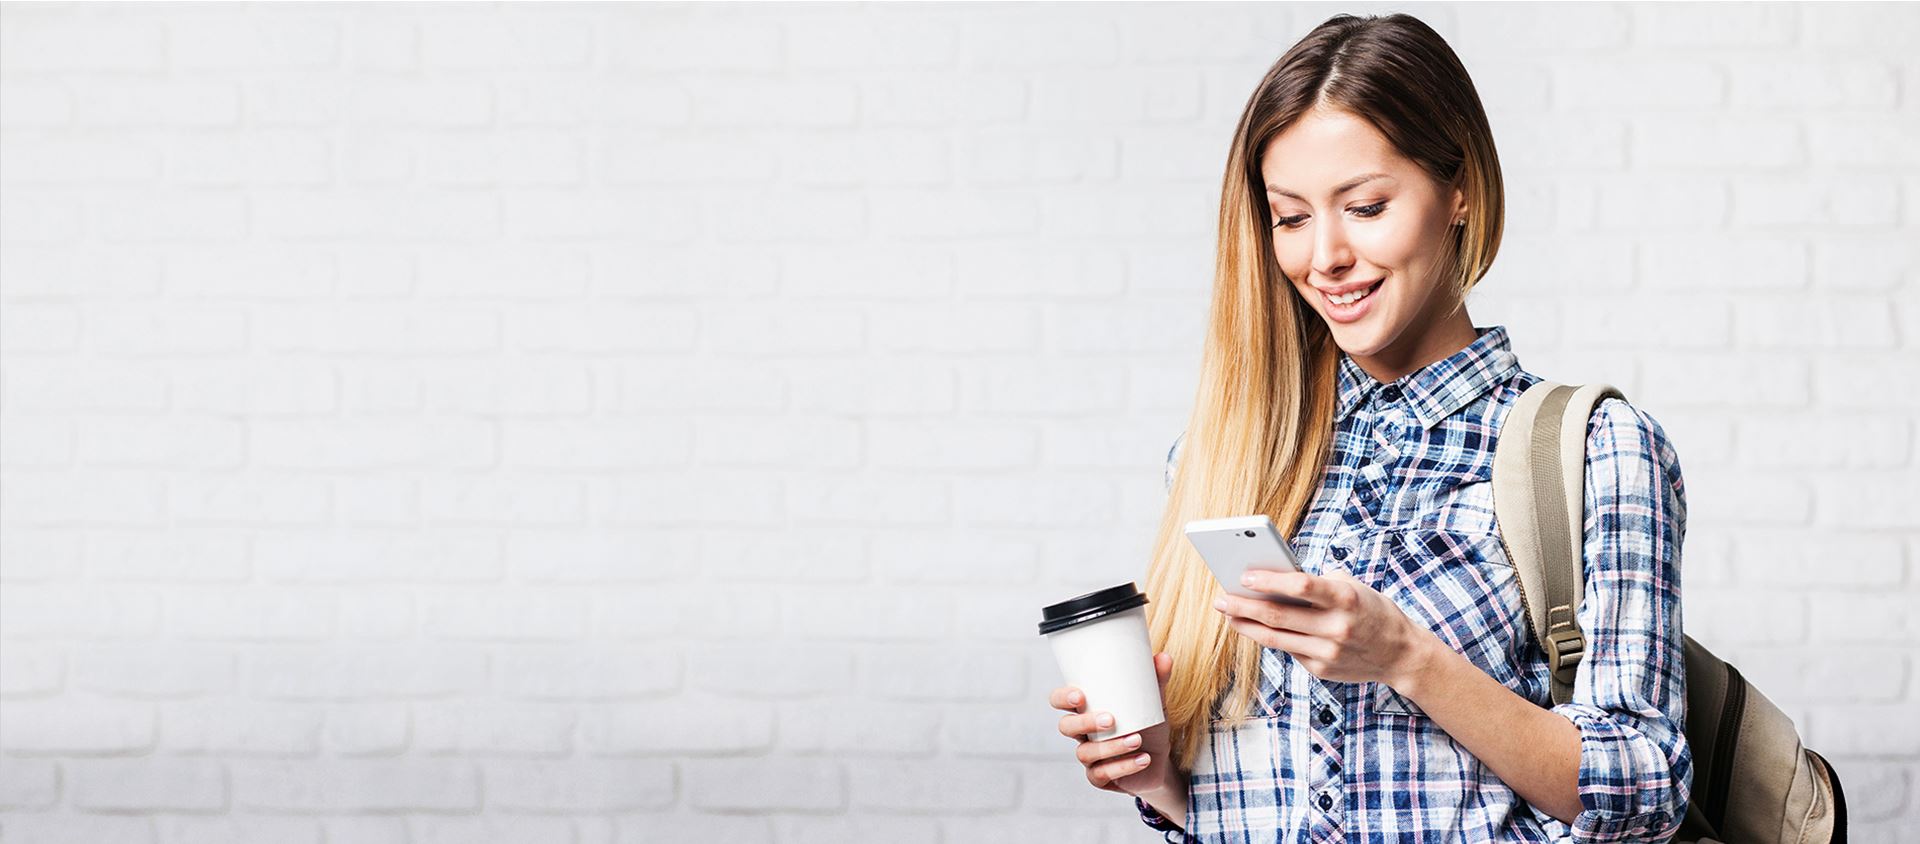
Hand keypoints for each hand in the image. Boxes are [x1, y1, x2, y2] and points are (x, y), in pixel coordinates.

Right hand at [1049, 652, 1179, 797]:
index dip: (1062, 698)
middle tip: (1110, 720)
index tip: (1080, 696)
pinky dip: (1123, 766)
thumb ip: (1156, 681)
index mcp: (1086, 709)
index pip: (1059, 700)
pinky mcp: (1100, 777)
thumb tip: (1163, 657)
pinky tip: (1143, 759)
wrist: (1160, 761)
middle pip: (1066, 727)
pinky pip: (1101, 774)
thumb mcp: (1154, 703)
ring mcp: (1089, 757)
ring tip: (1137, 740)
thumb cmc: (1148, 726)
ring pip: (1085, 753)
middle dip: (1084, 723)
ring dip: (1112, 747)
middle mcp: (1082, 733)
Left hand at [1212, 568, 1437, 688]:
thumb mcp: (1351, 587)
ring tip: (1228, 613)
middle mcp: (1336, 627)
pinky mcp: (1320, 669)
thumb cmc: (1371, 610)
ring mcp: (1327, 652)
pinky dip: (1268, 637)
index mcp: (1345, 598)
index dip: (1269, 580)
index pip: (1300, 585)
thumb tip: (1270, 581)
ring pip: (1274, 638)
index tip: (1244, 575)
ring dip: (1245, 625)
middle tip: (1220, 598)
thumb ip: (1315, 584)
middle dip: (1243, 606)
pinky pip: (1287, 650)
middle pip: (1278, 615)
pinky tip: (1253, 627)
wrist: (1400, 654)